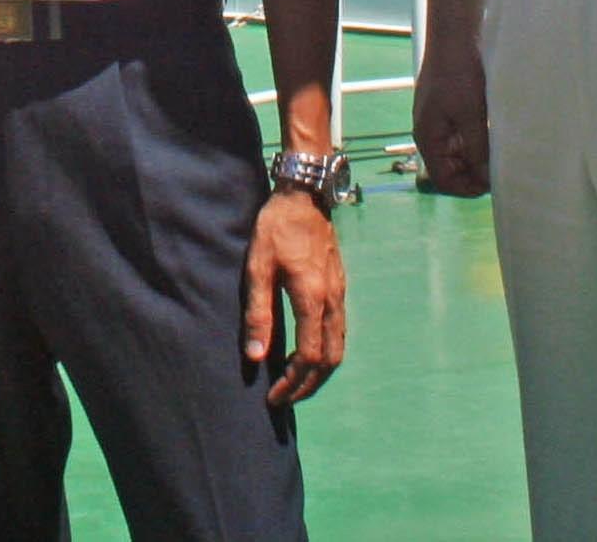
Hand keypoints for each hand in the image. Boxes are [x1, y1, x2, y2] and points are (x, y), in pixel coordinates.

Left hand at [244, 186, 346, 406]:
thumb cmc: (276, 228)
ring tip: (296, 384)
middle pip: (329, 360)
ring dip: (319, 373)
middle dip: (308, 386)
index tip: (273, 396)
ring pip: (338, 348)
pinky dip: (325, 354)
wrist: (305, 196)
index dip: (292, 381)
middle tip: (285, 399)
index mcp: (312, 297)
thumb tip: (255, 356)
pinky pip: (338, 332)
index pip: (309, 355)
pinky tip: (307, 355)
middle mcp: (333, 300)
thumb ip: (258, 312)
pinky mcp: (339, 288)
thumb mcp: (258, 267)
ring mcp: (340, 294)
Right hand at [411, 38, 489, 197]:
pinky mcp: (450, 108)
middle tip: (501, 171)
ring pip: (458, 152)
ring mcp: (439, 120)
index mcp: (427, 137)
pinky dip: (478, 140)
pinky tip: (495, 134)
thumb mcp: (471, 116)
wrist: (456, 35)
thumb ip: (478, 150)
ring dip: (478, 157)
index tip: (493, 187)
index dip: (467, 189)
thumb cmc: (459, 74)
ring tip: (501, 153)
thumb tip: (487, 179)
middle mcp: (430, 132)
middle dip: (474, 174)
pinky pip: (462, 135)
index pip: (442, 179)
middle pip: (450, 168)